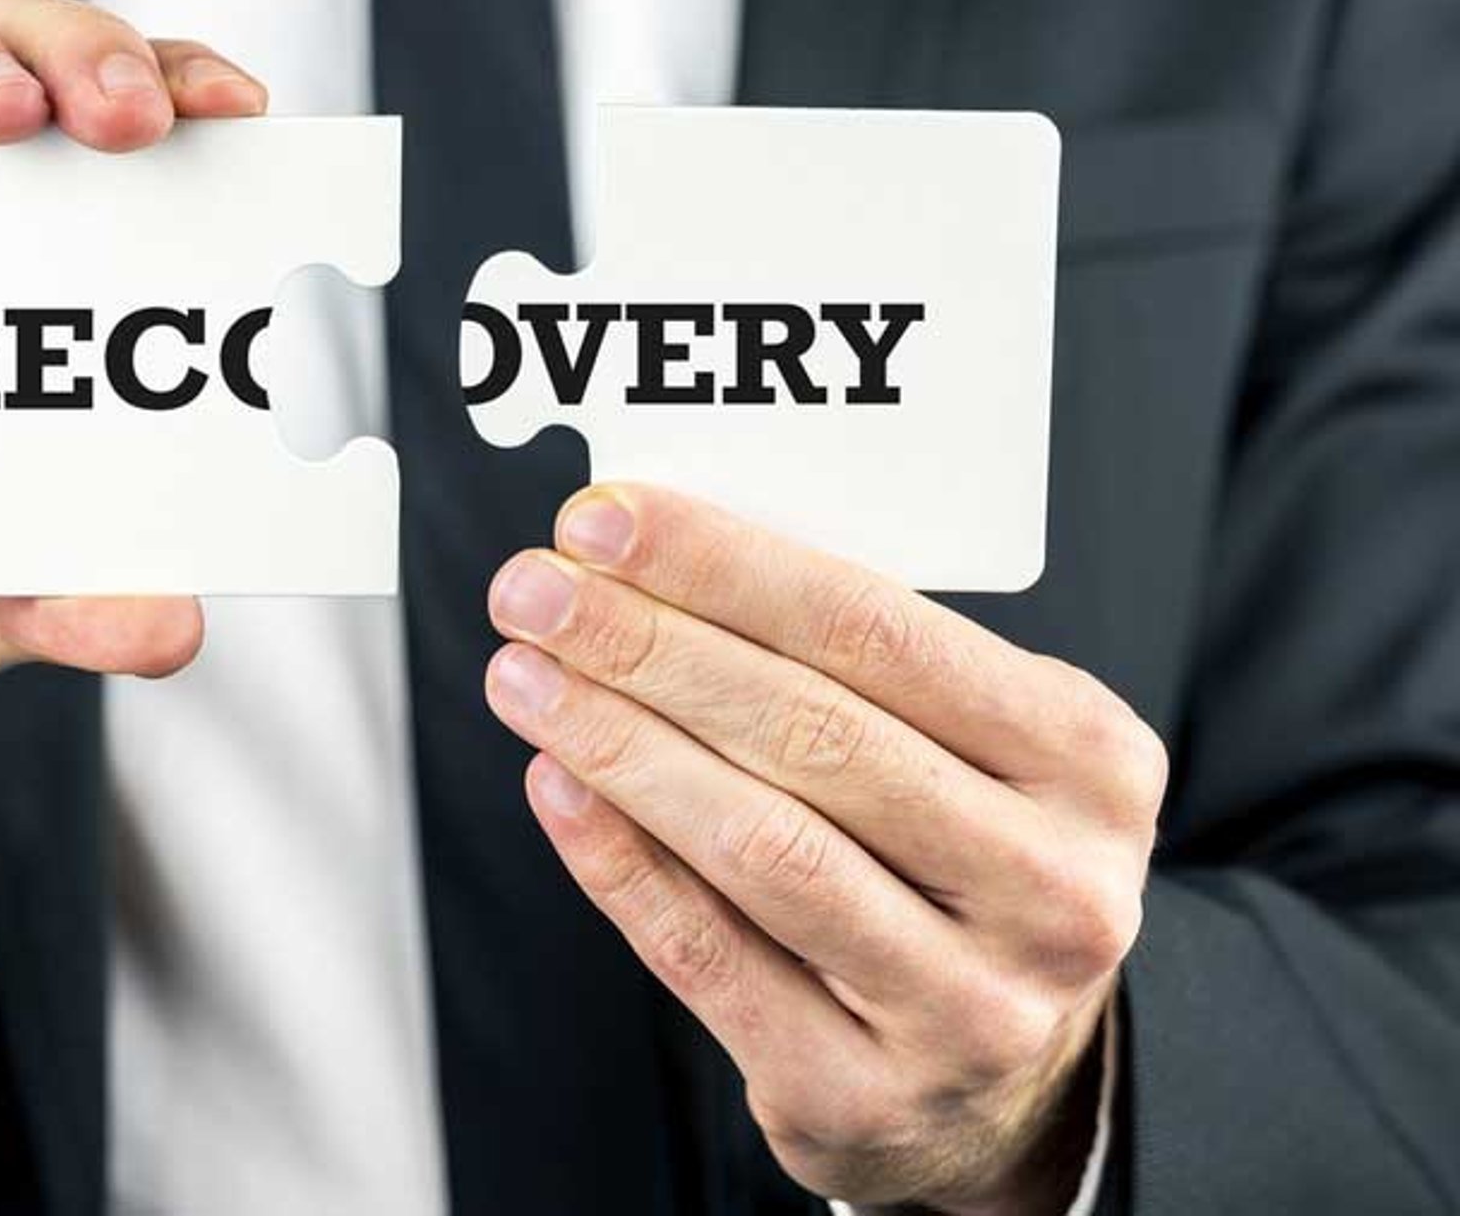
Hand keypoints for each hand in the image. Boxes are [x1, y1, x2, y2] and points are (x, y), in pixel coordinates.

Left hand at [485, 484, 1165, 1213]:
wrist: (1009, 1074)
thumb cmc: (964, 860)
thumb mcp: (977, 745)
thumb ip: (856, 665)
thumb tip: (655, 567)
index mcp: (1089, 763)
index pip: (879, 630)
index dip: (724, 566)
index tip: (605, 521)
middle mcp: (1053, 889)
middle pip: (811, 733)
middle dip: (648, 645)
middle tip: (534, 593)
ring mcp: (967, 1006)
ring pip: (760, 843)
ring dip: (618, 743)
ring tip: (526, 677)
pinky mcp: (864, 1095)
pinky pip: (710, 957)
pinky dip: (619, 861)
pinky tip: (556, 785)